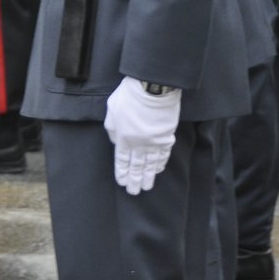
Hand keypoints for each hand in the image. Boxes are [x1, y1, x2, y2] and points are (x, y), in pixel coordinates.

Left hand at [103, 78, 181, 195]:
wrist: (152, 88)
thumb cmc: (130, 95)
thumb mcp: (112, 109)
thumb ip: (112, 127)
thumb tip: (115, 140)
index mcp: (123, 137)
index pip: (122, 160)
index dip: (123, 172)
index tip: (123, 182)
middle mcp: (138, 143)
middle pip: (136, 166)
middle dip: (135, 180)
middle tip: (135, 192)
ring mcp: (153, 141)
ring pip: (150, 163)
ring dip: (148, 176)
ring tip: (147, 186)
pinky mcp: (167, 136)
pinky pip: (164, 154)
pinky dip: (161, 163)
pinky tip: (159, 169)